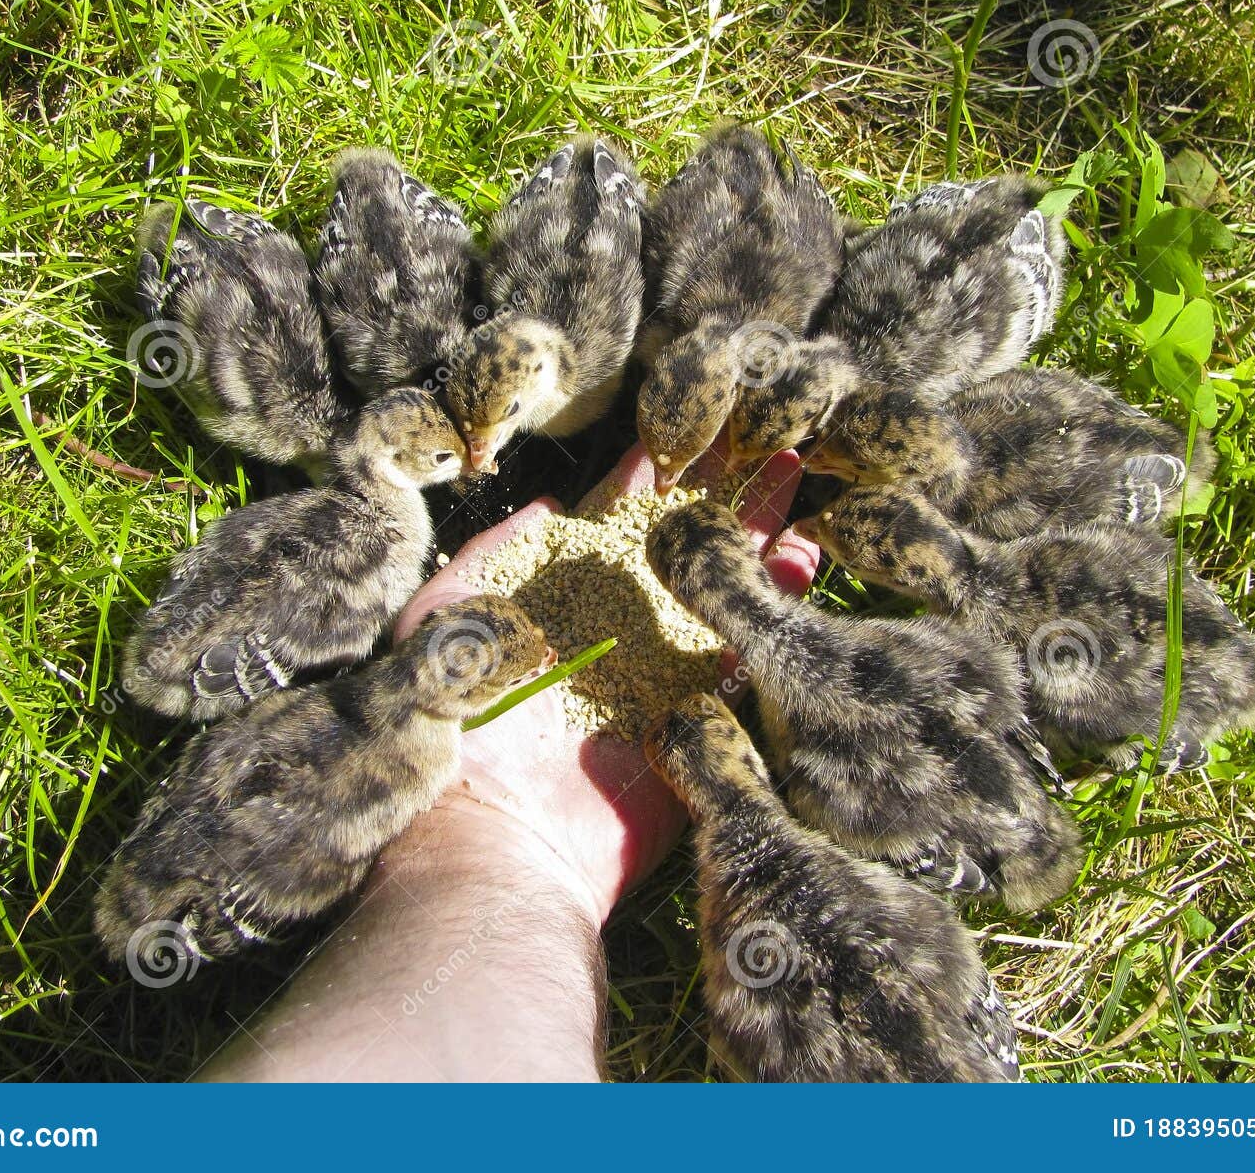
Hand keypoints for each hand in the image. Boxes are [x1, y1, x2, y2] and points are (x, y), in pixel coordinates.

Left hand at [393, 439, 820, 923]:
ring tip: (801, 488)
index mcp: (566, 599)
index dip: (660, 473)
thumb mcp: (449, 614)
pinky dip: (777, 613)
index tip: (698, 422)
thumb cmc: (459, 722)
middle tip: (775, 438)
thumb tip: (552, 506)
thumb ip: (497, 553)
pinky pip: (748, 663)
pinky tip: (805, 561)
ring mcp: (668, 677)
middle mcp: (624, 629)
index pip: (624, 520)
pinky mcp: (703, 724)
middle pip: (688, 548)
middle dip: (729, 494)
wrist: (496, 833)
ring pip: (726, 596)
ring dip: (763, 541)